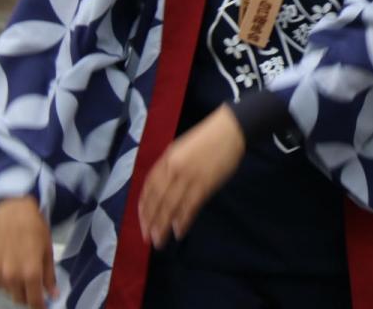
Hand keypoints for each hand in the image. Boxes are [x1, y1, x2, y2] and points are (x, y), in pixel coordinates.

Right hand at [0, 197, 57, 308]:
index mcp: (30, 272)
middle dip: (30, 296)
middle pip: (20, 299)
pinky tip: (12, 267)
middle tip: (37, 286)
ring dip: (17, 288)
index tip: (45, 306)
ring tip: (24, 271)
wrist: (14, 210)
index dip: (40, 306)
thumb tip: (54, 294)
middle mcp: (12, 276)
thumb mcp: (48, 250)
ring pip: (8, 291)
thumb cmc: (35, 227)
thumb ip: (49, 276)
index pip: (35, 301)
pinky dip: (5, 280)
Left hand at [138, 105, 244, 248]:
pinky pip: (190, 206)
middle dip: (151, 221)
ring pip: (171, 206)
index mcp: (167, 159)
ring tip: (159, 241)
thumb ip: (170, 166)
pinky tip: (179, 232)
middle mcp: (173, 169)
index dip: (144, 206)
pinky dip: (183, 220)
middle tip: (147, 238)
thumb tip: (162, 188)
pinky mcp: (204, 184)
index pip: (149, 187)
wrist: (230, 130)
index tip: (142, 221)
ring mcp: (189, 177)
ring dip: (163, 225)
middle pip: (157, 200)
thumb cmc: (206, 138)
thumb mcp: (181, 148)